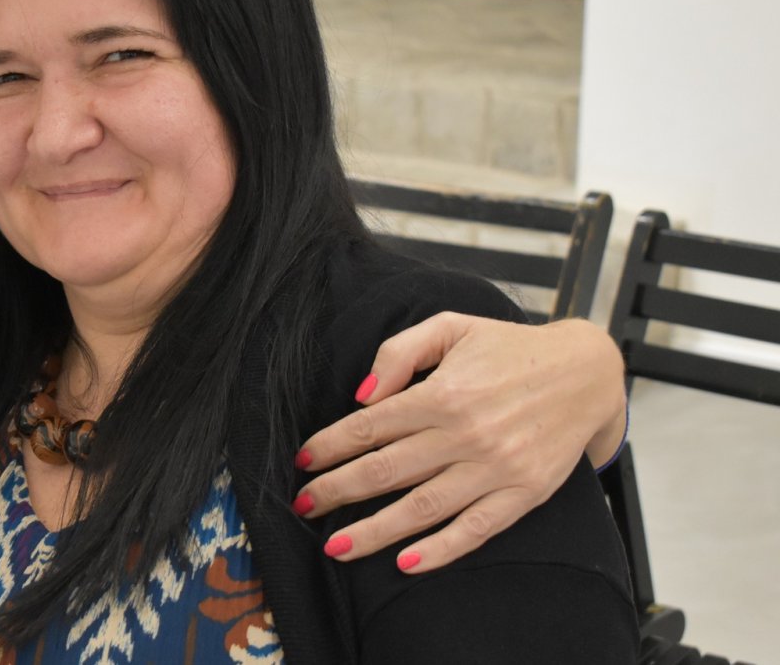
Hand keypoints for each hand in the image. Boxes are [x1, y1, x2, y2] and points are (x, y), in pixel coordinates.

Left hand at [293, 313, 625, 572]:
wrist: (586, 374)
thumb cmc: (509, 349)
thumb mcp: (451, 326)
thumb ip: (399, 351)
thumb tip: (363, 395)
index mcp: (443, 393)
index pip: (370, 427)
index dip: (329, 446)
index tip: (303, 461)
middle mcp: (466, 434)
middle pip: (385, 471)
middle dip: (337, 491)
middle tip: (304, 505)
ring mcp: (496, 468)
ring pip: (422, 508)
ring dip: (374, 531)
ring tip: (336, 545)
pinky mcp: (523, 494)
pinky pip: (476, 530)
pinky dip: (440, 550)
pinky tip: (405, 563)